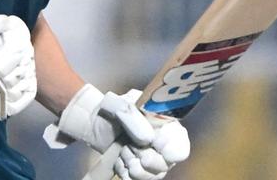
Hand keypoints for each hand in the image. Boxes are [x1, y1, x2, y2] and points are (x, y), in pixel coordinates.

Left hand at [45, 85, 190, 179]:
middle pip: (164, 166)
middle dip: (142, 155)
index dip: (166, 149)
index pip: (180, 149)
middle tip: (129, 142)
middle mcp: (166, 147)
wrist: (95, 122)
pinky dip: (123, 170)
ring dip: (130, 163)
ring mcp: (154, 163)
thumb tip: (148, 139)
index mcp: (170, 126)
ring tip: (123, 148)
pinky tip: (119, 158)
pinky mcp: (140, 173)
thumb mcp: (121, 104)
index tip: (150, 141)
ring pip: (149, 177)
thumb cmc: (113, 109)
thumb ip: (135, 118)